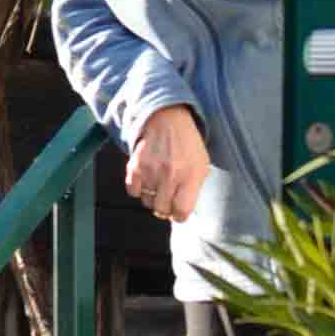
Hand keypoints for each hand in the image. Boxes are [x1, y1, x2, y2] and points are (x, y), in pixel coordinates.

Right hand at [126, 107, 210, 225]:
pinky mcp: (135, 165)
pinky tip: (147, 179)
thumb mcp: (201, 165)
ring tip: (159, 185)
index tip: (179, 212)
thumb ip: (194, 189)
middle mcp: (170, 175)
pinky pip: (133, 192)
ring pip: (147, 202)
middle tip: (168, 198)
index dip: (180, 216)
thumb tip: (182, 212)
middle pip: (162, 210)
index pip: (181, 212)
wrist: (167, 119)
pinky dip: (139, 189)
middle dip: (166, 208)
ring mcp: (151, 170)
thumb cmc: (187, 144)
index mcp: (191, 175)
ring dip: (153, 198)